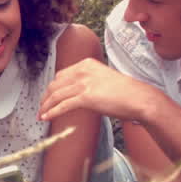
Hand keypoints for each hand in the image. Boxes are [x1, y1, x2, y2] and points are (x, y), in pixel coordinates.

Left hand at [38, 58, 157, 121]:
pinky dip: (52, 112)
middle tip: (41, 107)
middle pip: (55, 84)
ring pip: (57, 95)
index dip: (52, 87)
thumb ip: (88, 82)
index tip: (47, 97)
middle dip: (46, 97)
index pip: (61, 75)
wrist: (139, 98)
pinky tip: (46, 117)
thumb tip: (75, 94)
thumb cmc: (125, 93)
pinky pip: (63, 105)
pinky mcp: (86, 97)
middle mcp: (83, 70)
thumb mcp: (103, 79)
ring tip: (41, 114)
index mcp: (87, 64)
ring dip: (46, 106)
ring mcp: (84, 83)